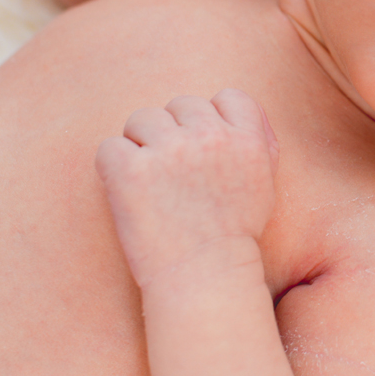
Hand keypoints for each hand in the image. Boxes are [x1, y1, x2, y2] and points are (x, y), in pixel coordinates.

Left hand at [95, 89, 278, 289]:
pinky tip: (129, 193)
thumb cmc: (233, 235)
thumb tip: (234, 107)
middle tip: (172, 174)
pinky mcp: (130, 169)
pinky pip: (110, 147)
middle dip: (173, 133)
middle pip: (180, 105)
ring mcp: (169, 151)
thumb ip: (258, 141)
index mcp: (247, 139)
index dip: (213, 119)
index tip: (204, 149)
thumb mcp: (264, 184)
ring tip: (150, 185)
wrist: (203, 278)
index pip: (229, 97)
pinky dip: (114, 168)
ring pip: (141, 119)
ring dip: (140, 145)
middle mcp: (210, 137)